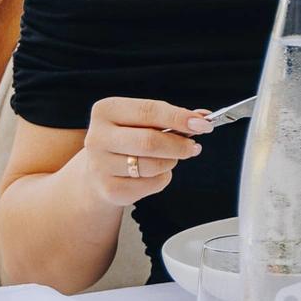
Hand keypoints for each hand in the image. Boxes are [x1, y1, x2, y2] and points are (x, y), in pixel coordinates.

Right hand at [73, 97, 205, 208]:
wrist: (98, 170)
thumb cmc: (127, 140)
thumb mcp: (143, 122)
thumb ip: (172, 118)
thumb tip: (203, 117)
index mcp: (106, 111)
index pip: (149, 111)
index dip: (179, 118)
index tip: (204, 124)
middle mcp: (97, 137)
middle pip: (149, 142)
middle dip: (179, 145)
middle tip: (194, 147)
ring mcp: (100, 165)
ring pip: (152, 166)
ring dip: (170, 162)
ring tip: (169, 158)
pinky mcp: (109, 189)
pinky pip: (151, 184)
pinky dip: (161, 179)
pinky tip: (154, 173)